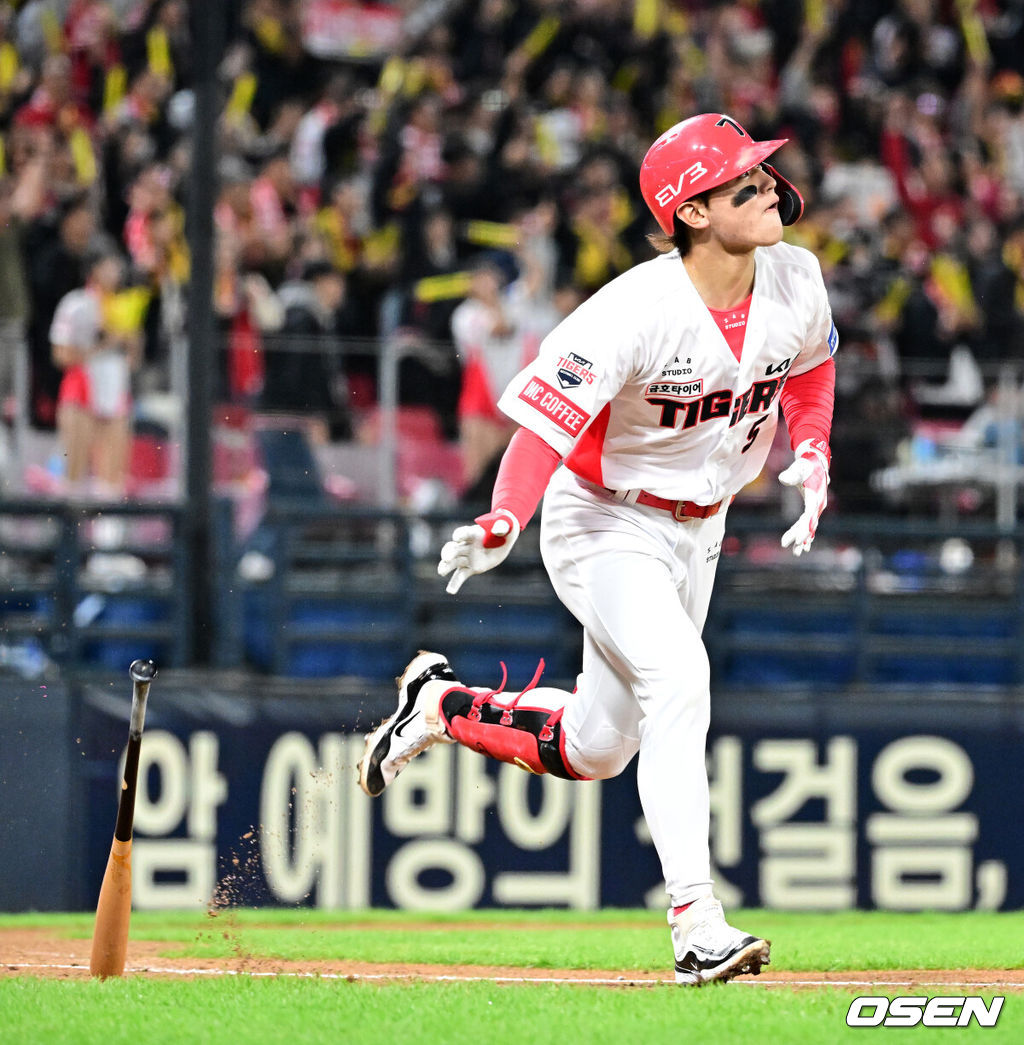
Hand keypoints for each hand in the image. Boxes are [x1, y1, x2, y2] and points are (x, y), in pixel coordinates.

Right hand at [437, 509, 520, 593]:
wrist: (503, 540)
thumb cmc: (504, 528)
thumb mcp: (506, 525)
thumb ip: (501, 526)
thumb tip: (497, 529)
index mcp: (473, 533)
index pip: (463, 533)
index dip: (460, 535)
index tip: (456, 538)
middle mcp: (466, 545)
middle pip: (453, 548)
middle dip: (448, 552)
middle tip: (446, 558)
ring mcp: (467, 557)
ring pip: (453, 563)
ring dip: (446, 567)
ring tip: (441, 572)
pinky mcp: (471, 568)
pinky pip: (461, 576)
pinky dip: (455, 584)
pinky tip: (450, 591)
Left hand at [779, 438, 829, 555]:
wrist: (815, 462)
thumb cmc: (805, 465)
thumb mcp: (798, 468)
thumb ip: (791, 474)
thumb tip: (783, 478)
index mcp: (816, 497)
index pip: (809, 517)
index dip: (803, 529)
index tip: (796, 540)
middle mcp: (819, 505)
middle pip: (809, 524)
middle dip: (799, 536)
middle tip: (786, 545)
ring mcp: (817, 508)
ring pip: (809, 526)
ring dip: (803, 539)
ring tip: (797, 553)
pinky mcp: (812, 508)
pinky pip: (809, 524)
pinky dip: (805, 534)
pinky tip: (802, 546)